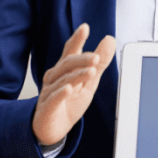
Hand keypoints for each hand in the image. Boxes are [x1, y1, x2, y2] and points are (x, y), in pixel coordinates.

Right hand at [32, 23, 115, 145]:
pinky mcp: (47, 109)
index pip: (70, 51)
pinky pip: (53, 99)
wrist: (53, 130)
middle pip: (67, 64)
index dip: (77, 39)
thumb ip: (99, 62)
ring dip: (77, 75)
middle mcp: (55, 78)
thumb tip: (110, 39)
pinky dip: (60, 93)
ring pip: (63, 80)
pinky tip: (69, 89)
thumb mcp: (89, 82)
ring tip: (91, 71)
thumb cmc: (70, 102)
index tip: (85, 28)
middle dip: (82, 59)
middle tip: (96, 57)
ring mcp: (49, 92)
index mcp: (66, 70)